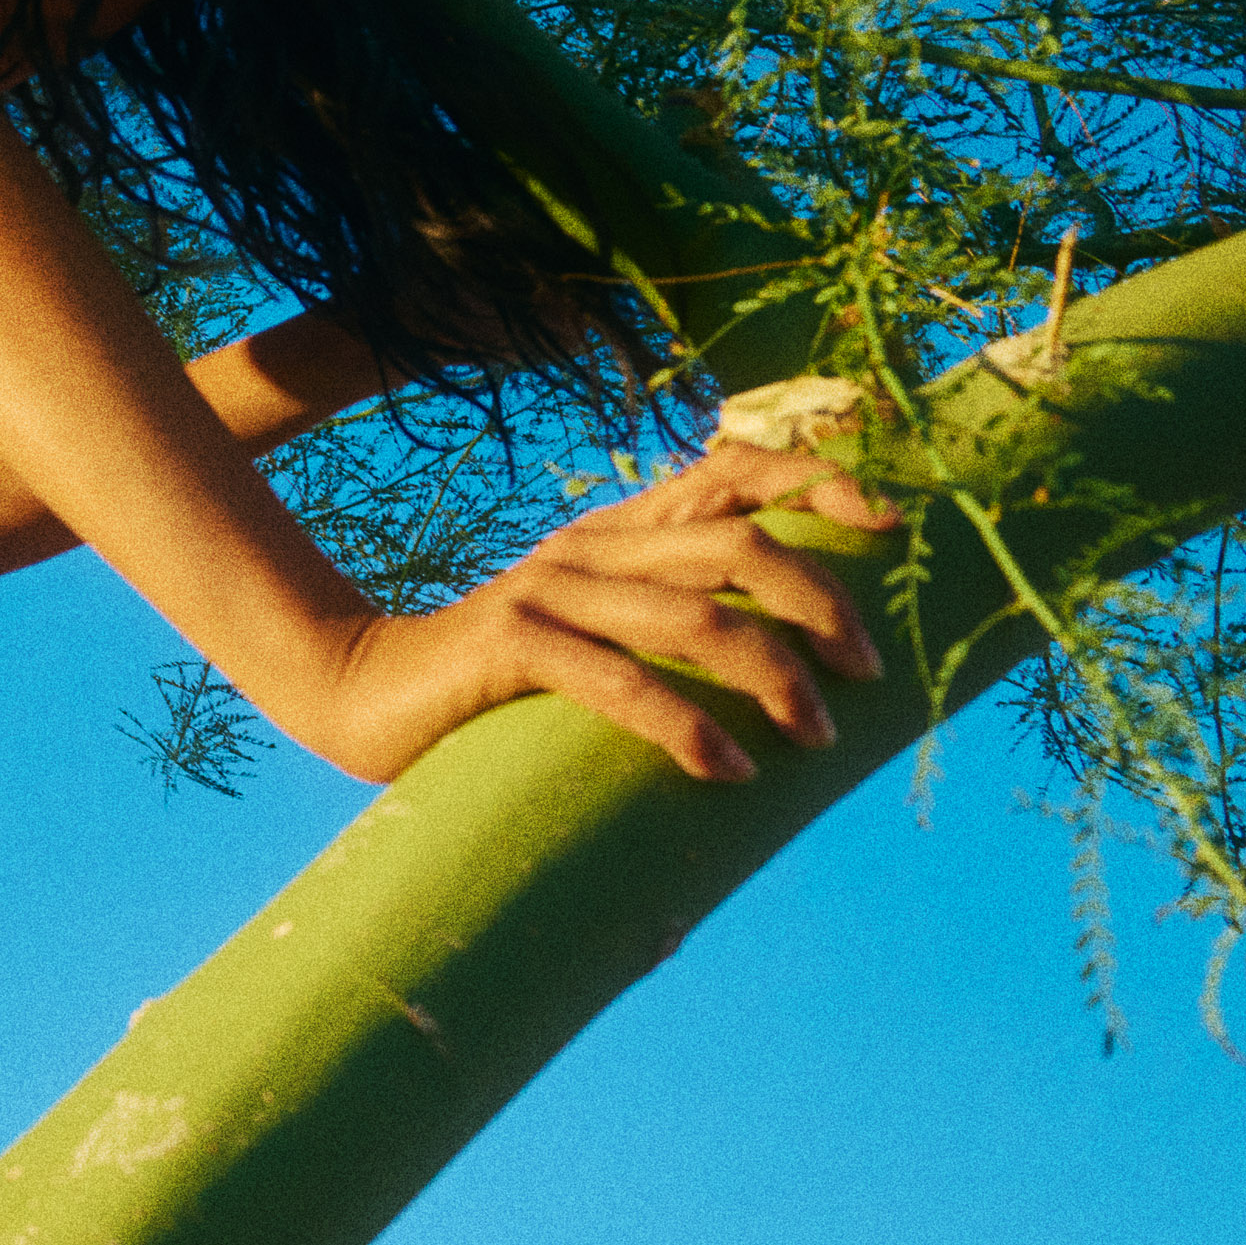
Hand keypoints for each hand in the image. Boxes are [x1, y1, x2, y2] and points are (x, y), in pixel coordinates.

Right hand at [309, 444, 898, 783]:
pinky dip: (688, 727)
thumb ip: (655, 628)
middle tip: (865, 673)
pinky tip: (730, 771)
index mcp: (615, 531)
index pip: (731, 472)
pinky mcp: (510, 644)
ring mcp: (548, 589)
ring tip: (816, 737)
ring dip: (774, 678)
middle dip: (825, 604)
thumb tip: (776, 680)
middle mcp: (590, 546)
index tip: (890, 523)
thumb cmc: (486, 683)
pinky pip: (621, 681)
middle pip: (740, 546)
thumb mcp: (582, 634)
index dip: (815, 481)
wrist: (355, 693)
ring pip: (697, 615)